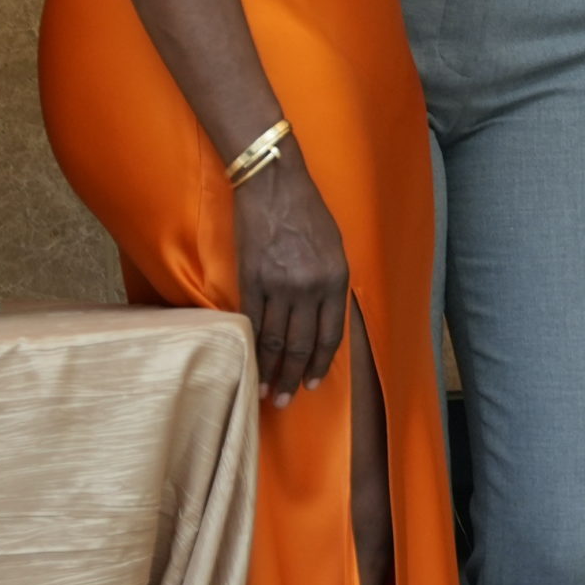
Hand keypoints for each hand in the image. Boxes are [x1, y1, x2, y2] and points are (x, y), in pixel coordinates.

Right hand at [233, 140, 349, 406]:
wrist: (273, 183)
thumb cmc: (307, 211)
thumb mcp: (334, 246)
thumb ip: (331, 283)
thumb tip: (323, 317)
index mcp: (335, 278)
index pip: (330, 334)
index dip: (321, 364)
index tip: (313, 385)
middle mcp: (309, 287)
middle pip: (302, 344)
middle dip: (293, 377)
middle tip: (284, 401)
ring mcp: (278, 285)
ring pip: (275, 339)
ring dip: (270, 370)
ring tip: (265, 394)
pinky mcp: (250, 279)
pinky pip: (252, 322)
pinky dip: (251, 347)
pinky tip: (249, 364)